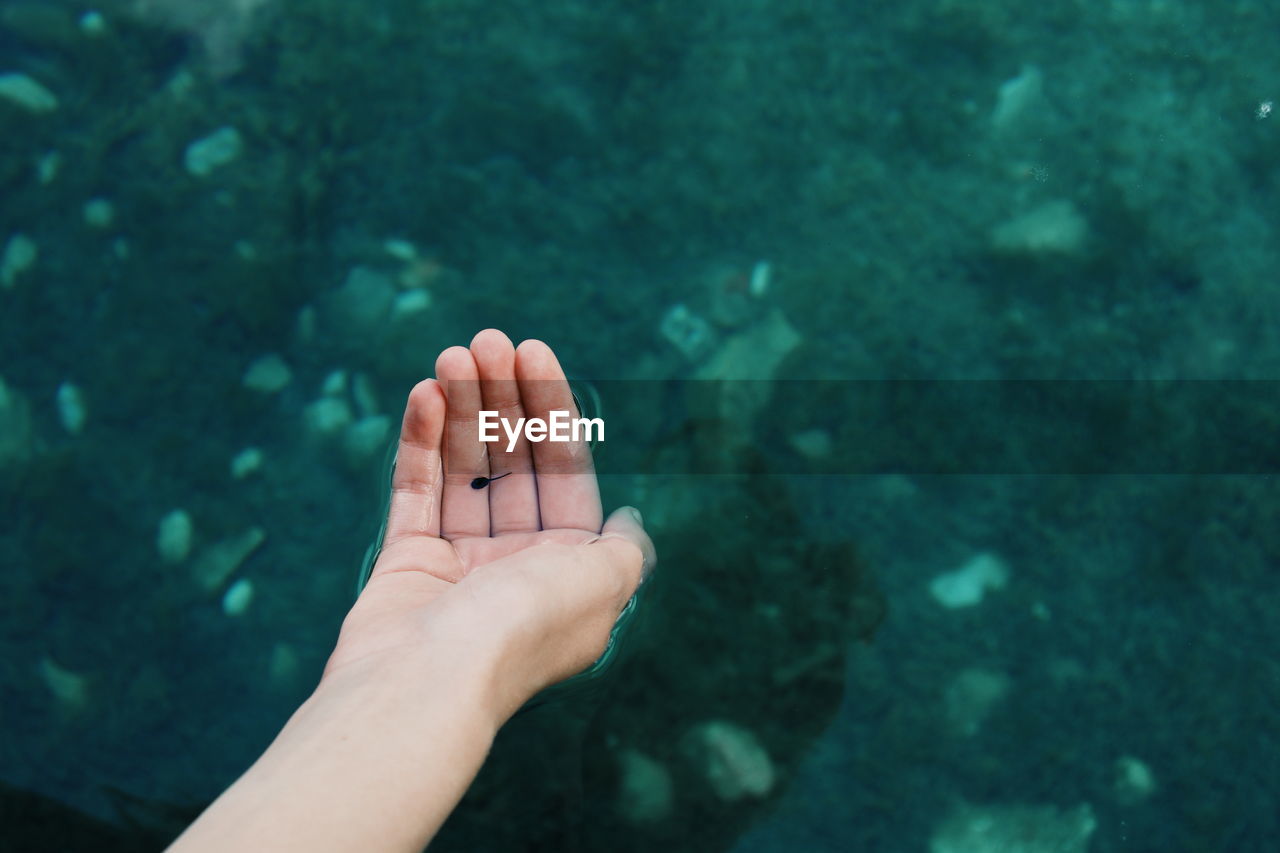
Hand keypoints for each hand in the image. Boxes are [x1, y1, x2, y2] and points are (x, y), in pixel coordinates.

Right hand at [322, 330, 653, 721]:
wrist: (425, 686)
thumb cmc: (519, 629)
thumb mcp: (602, 582)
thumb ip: (625, 547)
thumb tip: (632, 518)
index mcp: (570, 571)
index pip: (567, 472)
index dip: (552, 409)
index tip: (532, 352)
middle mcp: (518, 566)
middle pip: (515, 462)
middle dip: (504, 398)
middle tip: (486, 340)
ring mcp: (460, 565)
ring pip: (465, 469)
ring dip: (462, 408)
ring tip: (452, 354)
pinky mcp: (407, 564)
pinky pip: (417, 491)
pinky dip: (421, 441)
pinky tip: (425, 394)